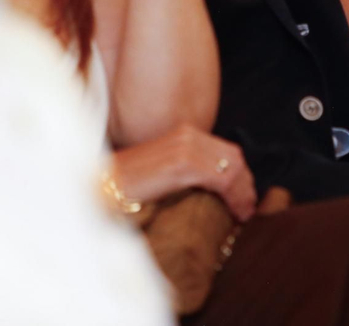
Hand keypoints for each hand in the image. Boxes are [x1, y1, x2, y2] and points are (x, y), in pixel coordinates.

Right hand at [110, 126, 256, 221]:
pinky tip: (235, 212)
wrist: (102, 188)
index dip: (241, 175)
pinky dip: (235, 196)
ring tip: (242, 214)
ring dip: (243, 192)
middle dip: (246, 184)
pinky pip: (222, 178)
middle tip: (247, 208)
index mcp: (183, 134)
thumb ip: (185, 171)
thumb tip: (210, 189)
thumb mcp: (162, 172)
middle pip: (234, 157)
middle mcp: (188, 135)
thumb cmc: (127, 185)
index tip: (244, 198)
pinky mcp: (182, 164)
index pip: (226, 150)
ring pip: (233, 168)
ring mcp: (186, 147)